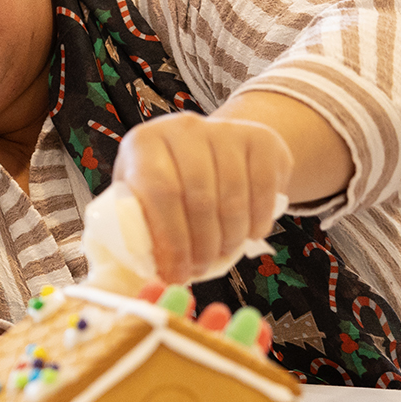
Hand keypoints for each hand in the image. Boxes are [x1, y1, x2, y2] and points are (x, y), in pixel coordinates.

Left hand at [114, 112, 290, 285]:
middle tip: (199, 271)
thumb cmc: (168, 178)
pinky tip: (248, 236)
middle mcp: (183, 128)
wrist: (212, 145)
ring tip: (220, 255)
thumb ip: (135, 221)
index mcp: (145, 142)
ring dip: (229, 238)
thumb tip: (141, 269)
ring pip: (232, 198)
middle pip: (198, 198)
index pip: (159, 192)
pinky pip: (264, 188)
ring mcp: (224, 131)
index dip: (170, 239)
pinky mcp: (260, 139)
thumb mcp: (140, 191)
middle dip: (200, 246)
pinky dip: (258, 221)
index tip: (174, 273)